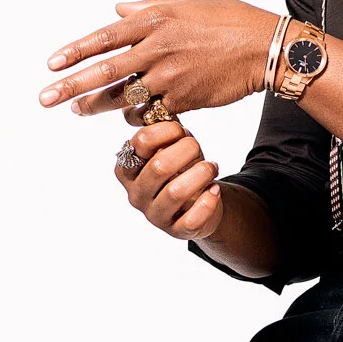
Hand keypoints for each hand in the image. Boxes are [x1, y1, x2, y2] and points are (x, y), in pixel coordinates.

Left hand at [39, 0, 277, 119]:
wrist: (264, 48)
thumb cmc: (228, 20)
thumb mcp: (187, 2)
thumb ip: (148, 8)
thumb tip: (117, 9)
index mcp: (155, 20)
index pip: (105, 37)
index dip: (76, 52)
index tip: (52, 65)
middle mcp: (158, 48)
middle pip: (105, 72)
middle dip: (71, 87)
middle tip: (45, 99)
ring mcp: (170, 77)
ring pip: (123, 97)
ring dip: (96, 106)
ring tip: (77, 111)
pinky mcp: (184, 100)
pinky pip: (151, 113)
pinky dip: (136, 116)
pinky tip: (127, 117)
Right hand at [114, 119, 224, 240]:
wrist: (199, 200)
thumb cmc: (181, 167)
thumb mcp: (171, 146)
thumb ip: (165, 131)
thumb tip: (163, 110)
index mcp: (127, 169)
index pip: (141, 142)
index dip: (166, 131)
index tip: (181, 131)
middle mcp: (135, 194)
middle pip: (159, 166)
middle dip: (186, 150)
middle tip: (198, 148)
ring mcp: (154, 215)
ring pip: (176, 192)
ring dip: (201, 173)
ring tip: (212, 167)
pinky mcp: (176, 231)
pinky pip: (191, 219)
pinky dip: (207, 202)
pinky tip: (215, 190)